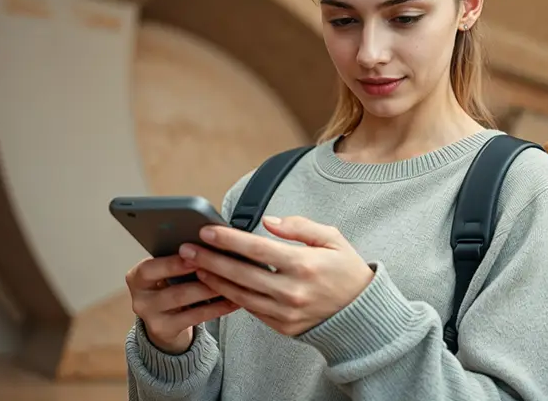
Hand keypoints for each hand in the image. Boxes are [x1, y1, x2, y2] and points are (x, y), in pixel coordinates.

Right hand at [125, 255, 238, 353]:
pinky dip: (217, 307)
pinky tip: (233, 300)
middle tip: (221, 267)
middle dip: (198, 277)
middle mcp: (140, 298)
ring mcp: (150, 317)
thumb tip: (208, 244)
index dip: (173, 263)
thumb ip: (180, 260)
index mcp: (137, 277)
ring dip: (211, 290)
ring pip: (184, 301)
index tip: (196, 255)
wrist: (163, 321)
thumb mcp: (167, 273)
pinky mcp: (165, 330)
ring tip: (233, 281)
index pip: (149, 268)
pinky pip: (195, 317)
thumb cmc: (171, 286)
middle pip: (170, 288)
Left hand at [179, 216, 374, 335]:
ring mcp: (285, 311)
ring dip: (214, 280)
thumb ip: (301, 227)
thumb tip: (269, 221)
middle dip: (209, 259)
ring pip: (239, 294)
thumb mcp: (333, 239)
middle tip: (185, 249)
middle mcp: (292, 290)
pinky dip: (230, 296)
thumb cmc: (347, 271)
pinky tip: (217, 284)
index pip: (257, 249)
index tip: (207, 230)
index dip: (228, 239)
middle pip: (240, 273)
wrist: (361, 312)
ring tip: (194, 267)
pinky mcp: (281, 326)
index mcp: (305, 265)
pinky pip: (250, 309)